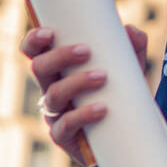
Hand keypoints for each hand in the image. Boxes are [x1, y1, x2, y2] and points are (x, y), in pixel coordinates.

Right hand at [19, 24, 148, 166]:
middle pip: (39, 68)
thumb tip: (131, 31)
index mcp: (59, 69)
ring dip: (76, 82)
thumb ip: (132, 46)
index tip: (50, 32)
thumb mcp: (128, 67)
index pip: (35, 52)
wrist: (125, 136)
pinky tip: (101, 109)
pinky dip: (82, 115)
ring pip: (54, 94)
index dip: (34, 40)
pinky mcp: (63, 136)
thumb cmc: (120, 93)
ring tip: (102, 76)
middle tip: (86, 51)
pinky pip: (65, 125)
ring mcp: (55, 113)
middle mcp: (51, 88)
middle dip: (60, 56)